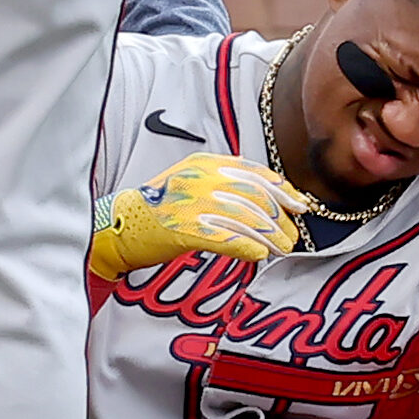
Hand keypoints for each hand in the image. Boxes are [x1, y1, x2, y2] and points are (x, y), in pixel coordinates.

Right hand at [87, 152, 307, 280]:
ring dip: (269, 237)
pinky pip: (226, 238)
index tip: (299, 206)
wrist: (118, 225)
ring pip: (245, 219)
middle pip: (255, 197)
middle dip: (279, 220)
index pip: (255, 173)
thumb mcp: (193, 183)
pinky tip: (259, 255)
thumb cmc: (160, 209)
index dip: (282, 190)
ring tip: (281, 250)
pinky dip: (247, 247)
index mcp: (206, 163)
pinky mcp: (185, 228)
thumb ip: (225, 185)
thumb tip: (267, 201)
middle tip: (291, 238)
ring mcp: (192, 202)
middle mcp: (202, 178)